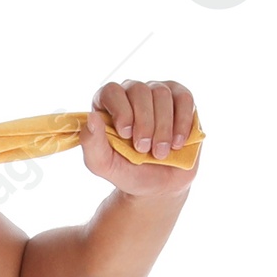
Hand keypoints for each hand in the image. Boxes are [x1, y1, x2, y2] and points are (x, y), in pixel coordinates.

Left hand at [81, 79, 200, 197]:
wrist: (157, 186)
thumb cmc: (128, 171)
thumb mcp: (104, 165)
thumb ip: (92, 144)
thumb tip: (92, 118)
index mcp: (108, 103)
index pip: (111, 91)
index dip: (120, 110)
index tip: (126, 134)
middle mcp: (132, 93)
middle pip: (139, 90)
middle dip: (144, 123)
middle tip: (144, 149)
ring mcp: (158, 93)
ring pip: (162, 94)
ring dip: (162, 127)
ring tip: (160, 153)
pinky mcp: (182, 100)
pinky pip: (185, 99)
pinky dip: (182, 123)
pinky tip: (177, 143)